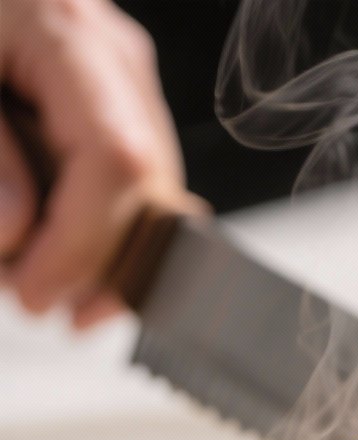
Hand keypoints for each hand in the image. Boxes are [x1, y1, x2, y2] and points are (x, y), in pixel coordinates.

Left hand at [0, 0, 205, 326]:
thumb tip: (17, 236)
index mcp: (70, 36)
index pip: (117, 161)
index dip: (82, 244)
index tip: (34, 292)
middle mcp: (116, 60)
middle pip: (148, 194)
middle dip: (94, 266)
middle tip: (30, 296)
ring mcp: (127, 85)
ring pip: (152, 206)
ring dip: (98, 262)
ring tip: (32, 275)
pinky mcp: (119, 108)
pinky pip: (133, 193)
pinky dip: (98, 239)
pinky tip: (58, 258)